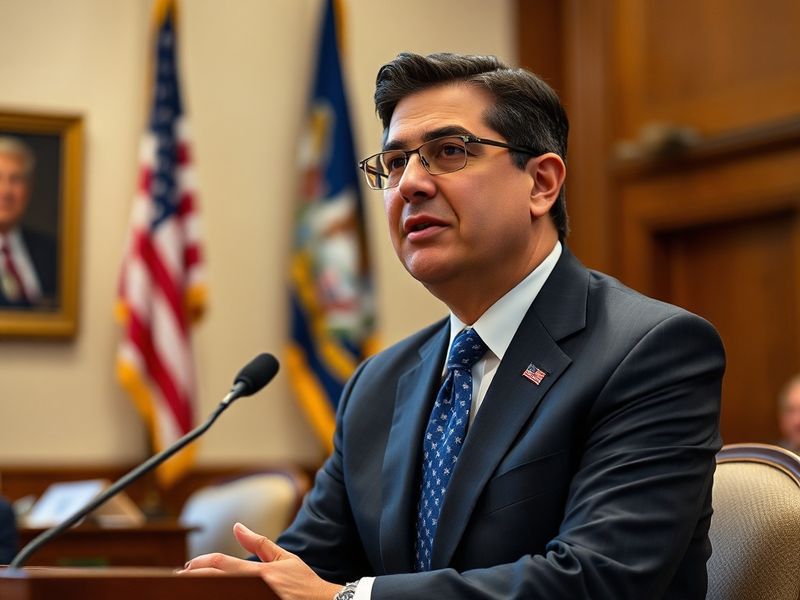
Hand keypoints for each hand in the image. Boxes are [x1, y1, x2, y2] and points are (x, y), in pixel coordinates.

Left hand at [179, 522, 342, 599]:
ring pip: (221, 595)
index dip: (201, 564)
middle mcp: (254, 588)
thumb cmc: (303, 583)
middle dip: (194, 578)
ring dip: (203, 591)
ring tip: (187, 589)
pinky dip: (220, 597)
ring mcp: (255, 599)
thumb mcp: (285, 558)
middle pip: (216, 582)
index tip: (188, 565)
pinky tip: (211, 595)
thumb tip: (237, 527)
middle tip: (179, 577)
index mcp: (260, 572)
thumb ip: (259, 543)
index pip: (222, 564)